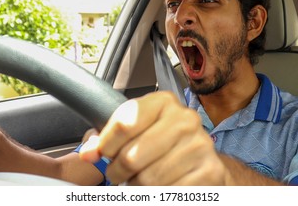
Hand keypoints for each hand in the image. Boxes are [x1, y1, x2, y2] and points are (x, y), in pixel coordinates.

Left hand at [80, 91, 227, 184]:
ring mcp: (199, 146)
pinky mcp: (209, 172)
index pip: (124, 124)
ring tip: (141, 178)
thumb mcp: (136, 129)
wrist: (200, 156)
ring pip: (147, 180)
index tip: (103, 153)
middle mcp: (185, 120)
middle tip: (120, 172)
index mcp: (164, 102)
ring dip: (137, 185)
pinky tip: (159, 186)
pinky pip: (167, 193)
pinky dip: (156, 195)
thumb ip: (108, 137)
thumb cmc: (162, 141)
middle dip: (118, 171)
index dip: (106, 145)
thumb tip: (88, 153)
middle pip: (132, 156)